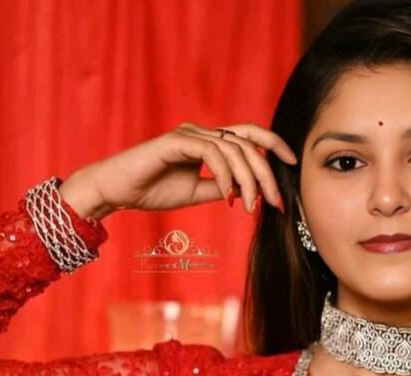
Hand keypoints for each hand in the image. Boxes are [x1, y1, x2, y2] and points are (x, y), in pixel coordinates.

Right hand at [59, 122, 297, 218]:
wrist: (118, 191)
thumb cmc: (152, 191)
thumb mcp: (196, 193)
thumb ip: (221, 188)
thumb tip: (248, 192)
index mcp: (209, 142)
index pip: (249, 136)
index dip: (273, 144)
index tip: (293, 164)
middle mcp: (202, 133)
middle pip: (248, 144)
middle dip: (267, 174)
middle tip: (276, 202)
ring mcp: (190, 134)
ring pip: (234, 150)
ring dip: (248, 181)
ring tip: (250, 207)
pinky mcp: (176, 142)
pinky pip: (212, 154)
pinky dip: (225, 176)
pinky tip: (228, 197)